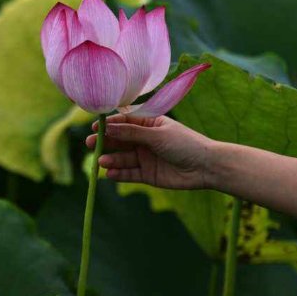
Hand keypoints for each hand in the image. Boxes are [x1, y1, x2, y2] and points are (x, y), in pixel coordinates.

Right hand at [86, 114, 217, 189]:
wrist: (206, 168)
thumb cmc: (185, 144)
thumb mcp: (157, 135)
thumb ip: (132, 132)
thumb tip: (108, 127)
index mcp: (149, 123)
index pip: (124, 121)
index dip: (109, 124)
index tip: (94, 127)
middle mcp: (144, 139)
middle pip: (119, 139)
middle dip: (104, 141)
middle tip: (89, 144)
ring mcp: (145, 157)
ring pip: (122, 157)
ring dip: (111, 159)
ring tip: (101, 162)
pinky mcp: (147, 174)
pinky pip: (129, 173)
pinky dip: (119, 174)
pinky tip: (110, 174)